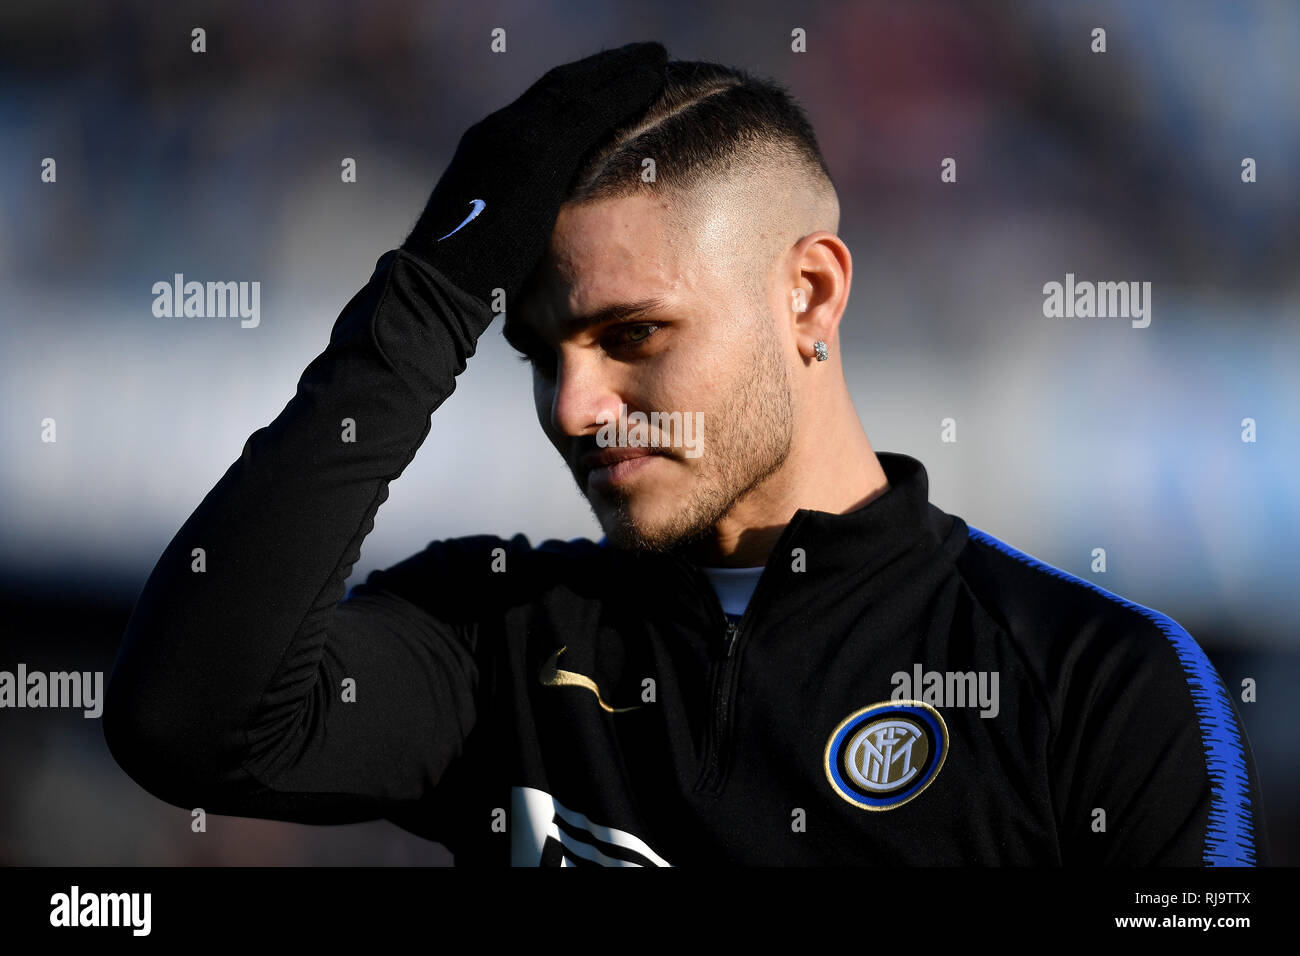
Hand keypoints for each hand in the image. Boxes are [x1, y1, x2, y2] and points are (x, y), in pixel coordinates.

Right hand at [402, 41, 668, 304]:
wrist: (438, 284)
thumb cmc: (463, 282)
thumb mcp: (494, 235)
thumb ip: (517, 218)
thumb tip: (537, 237)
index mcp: (486, 148)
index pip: (540, 107)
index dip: (578, 89)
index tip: (611, 81)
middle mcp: (498, 130)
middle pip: (560, 86)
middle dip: (602, 69)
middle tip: (642, 57)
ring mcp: (515, 136)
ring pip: (578, 87)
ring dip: (621, 68)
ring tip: (656, 57)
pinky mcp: (537, 152)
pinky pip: (591, 108)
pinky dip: (624, 88)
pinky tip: (655, 77)